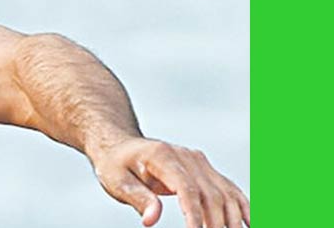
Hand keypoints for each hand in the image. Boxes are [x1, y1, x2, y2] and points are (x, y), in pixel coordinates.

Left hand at [90, 137, 249, 227]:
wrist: (121, 146)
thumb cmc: (115, 165)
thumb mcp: (116, 180)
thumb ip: (136, 197)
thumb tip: (152, 220)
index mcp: (162, 156)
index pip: (186, 188)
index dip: (195, 215)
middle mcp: (186, 156)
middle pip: (209, 194)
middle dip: (215, 225)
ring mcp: (198, 161)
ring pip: (225, 193)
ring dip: (232, 221)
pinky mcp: (205, 169)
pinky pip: (229, 189)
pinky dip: (242, 208)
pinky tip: (250, 225)